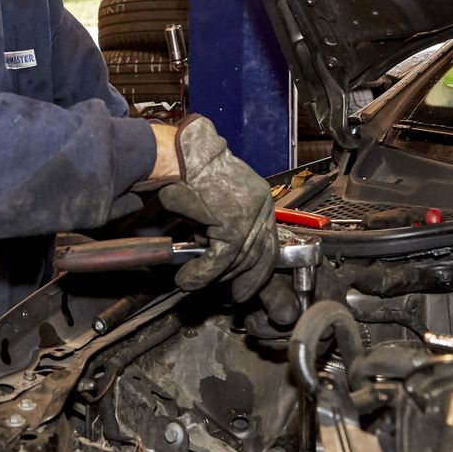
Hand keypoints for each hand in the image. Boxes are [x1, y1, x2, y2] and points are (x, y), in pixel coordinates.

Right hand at [143, 115, 276, 301]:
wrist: (183, 155)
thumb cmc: (193, 175)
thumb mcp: (217, 204)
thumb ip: (224, 227)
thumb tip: (221, 259)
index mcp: (261, 199)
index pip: (269, 243)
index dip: (258, 271)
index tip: (248, 287)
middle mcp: (262, 205)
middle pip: (258, 255)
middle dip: (240, 278)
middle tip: (230, 296)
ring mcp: (250, 214)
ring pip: (238, 260)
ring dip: (213, 277)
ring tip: (191, 282)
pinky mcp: (233, 222)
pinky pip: (220, 258)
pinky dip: (202, 273)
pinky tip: (187, 278)